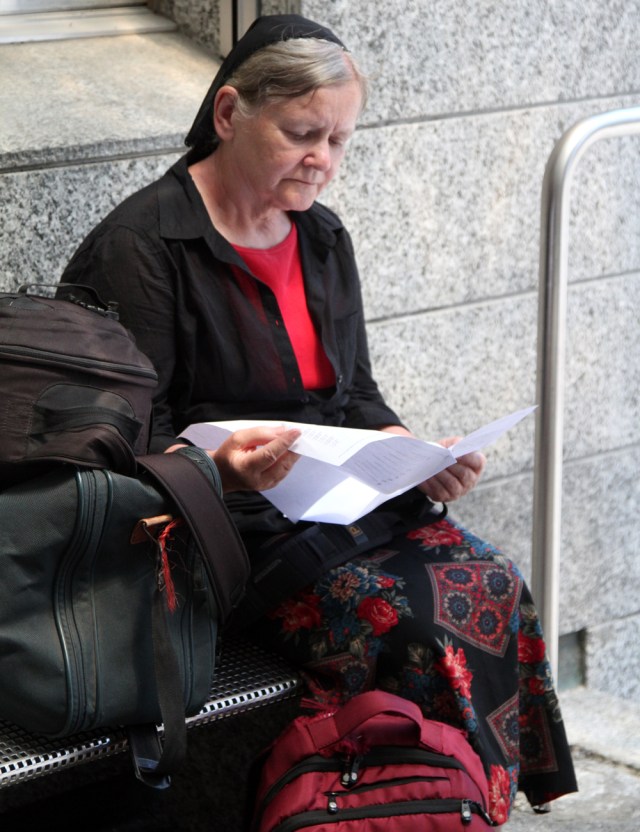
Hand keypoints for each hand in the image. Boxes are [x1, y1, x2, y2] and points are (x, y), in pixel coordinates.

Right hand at [165, 426, 299, 492]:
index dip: (284, 442)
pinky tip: (290, 452)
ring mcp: (264, 486)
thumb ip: (260, 433)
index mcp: (245, 467)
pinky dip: (288, 461)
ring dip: (293, 456)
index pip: (270, 454)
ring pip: (285, 470)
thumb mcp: (238, 438)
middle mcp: (256, 479)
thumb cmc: (228, 454)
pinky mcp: (269, 486)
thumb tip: (282, 431)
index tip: (296, 432)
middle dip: (293, 450)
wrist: (221, 474)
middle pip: (282, 464)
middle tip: (299, 437)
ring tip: (297, 443)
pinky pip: (283, 473)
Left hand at [379, 425, 485, 502]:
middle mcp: (470, 480)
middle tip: (440, 459)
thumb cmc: (446, 453)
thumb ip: (454, 443)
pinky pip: (439, 491)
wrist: (434, 465)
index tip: (455, 453)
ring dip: (440, 474)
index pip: (478, 462)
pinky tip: (425, 475)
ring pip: (451, 484)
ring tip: (431, 466)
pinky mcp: (445, 497)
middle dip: (451, 466)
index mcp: (475, 466)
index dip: (468, 458)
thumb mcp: (451, 444)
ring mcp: (459, 491)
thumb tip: (452, 449)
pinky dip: (431, 483)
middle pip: (464, 474)